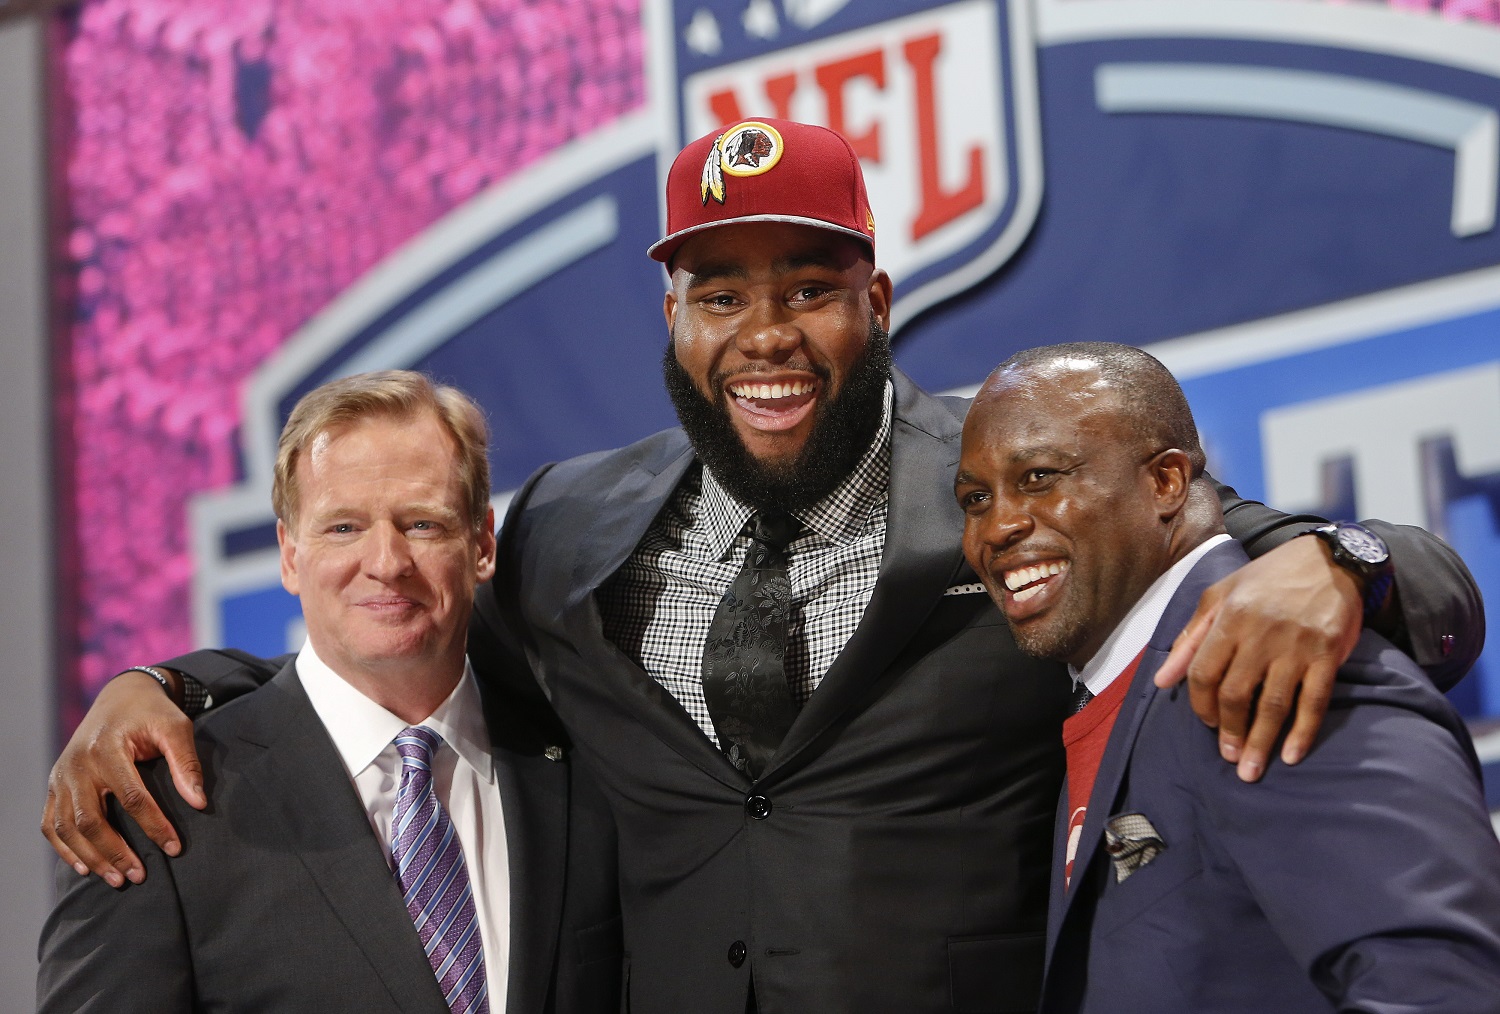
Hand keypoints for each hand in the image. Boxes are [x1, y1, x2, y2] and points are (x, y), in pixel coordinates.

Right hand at [42, 670, 205, 885]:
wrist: (120, 696)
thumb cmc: (152, 713)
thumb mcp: (175, 727)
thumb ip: (186, 764)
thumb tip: (199, 804)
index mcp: (107, 748)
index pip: (132, 797)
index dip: (154, 826)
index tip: (175, 848)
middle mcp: (77, 765)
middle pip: (90, 820)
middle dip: (115, 853)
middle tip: (139, 877)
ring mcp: (60, 776)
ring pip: (66, 828)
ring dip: (90, 857)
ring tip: (117, 879)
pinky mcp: (54, 785)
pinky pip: (51, 824)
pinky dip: (64, 849)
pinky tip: (85, 867)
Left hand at [1155, 536, 1361, 781]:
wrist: (1328, 559)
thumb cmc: (1266, 579)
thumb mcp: (1219, 596)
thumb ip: (1190, 638)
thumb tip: (1162, 680)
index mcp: (1229, 618)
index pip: (1204, 672)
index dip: (1200, 703)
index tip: (1206, 723)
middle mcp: (1260, 634)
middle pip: (1236, 693)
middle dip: (1229, 731)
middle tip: (1228, 757)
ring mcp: (1296, 647)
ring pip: (1273, 703)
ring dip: (1260, 741)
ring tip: (1250, 770)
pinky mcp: (1328, 655)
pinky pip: (1314, 701)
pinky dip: (1302, 732)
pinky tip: (1291, 755)